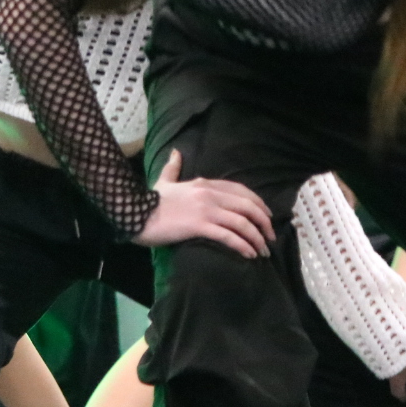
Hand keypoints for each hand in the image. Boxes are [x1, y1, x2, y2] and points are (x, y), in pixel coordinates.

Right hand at [134, 152, 275, 259]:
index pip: (241, 191)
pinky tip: (249, 255)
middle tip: (270, 238)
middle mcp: (209, 194)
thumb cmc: (150, 200)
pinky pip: (228, 236)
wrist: (135, 213)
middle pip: (248, 206)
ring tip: (263, 251)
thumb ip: (173, 167)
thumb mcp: (164, 180)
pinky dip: (243, 246)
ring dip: (257, 238)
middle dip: (264, 223)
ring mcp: (205, 209)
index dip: (259, 204)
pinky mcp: (199, 225)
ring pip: (242, 222)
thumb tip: (175, 152)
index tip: (267, 217)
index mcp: (205, 183)